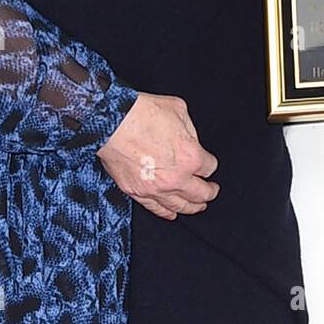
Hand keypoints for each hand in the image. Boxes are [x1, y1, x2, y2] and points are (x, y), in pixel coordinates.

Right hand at [97, 92, 218, 220]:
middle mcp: (176, 177)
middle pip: (200, 193)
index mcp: (191, 156)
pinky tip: (173, 213)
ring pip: (180, 206)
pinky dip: (167, 212)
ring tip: (199, 206)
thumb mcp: (178, 109)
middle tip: (212, 190)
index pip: (209, 167)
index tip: (207, 162)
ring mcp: (156, 188)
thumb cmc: (143, 112)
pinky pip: (156, 208)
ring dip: (193, 207)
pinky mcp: (137, 192)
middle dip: (209, 192)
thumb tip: (189, 140)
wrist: (112, 122)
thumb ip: (190, 129)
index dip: (209, 164)